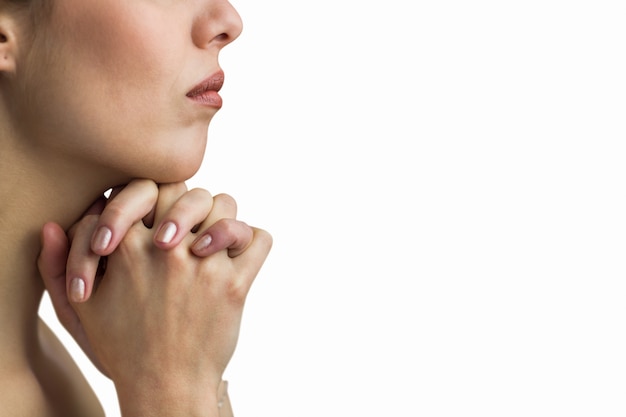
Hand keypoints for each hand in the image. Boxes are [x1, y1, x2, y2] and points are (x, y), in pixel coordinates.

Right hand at [38, 180, 269, 380]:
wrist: (164, 387)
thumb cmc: (123, 346)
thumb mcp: (82, 307)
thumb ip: (63, 263)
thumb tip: (57, 224)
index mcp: (127, 247)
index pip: (146, 186)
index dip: (150, 199)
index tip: (153, 223)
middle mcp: (168, 250)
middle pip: (189, 190)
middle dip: (187, 205)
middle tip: (185, 229)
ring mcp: (205, 266)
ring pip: (226, 205)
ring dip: (220, 219)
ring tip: (211, 241)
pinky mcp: (235, 285)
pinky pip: (260, 239)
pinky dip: (253, 241)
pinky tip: (237, 255)